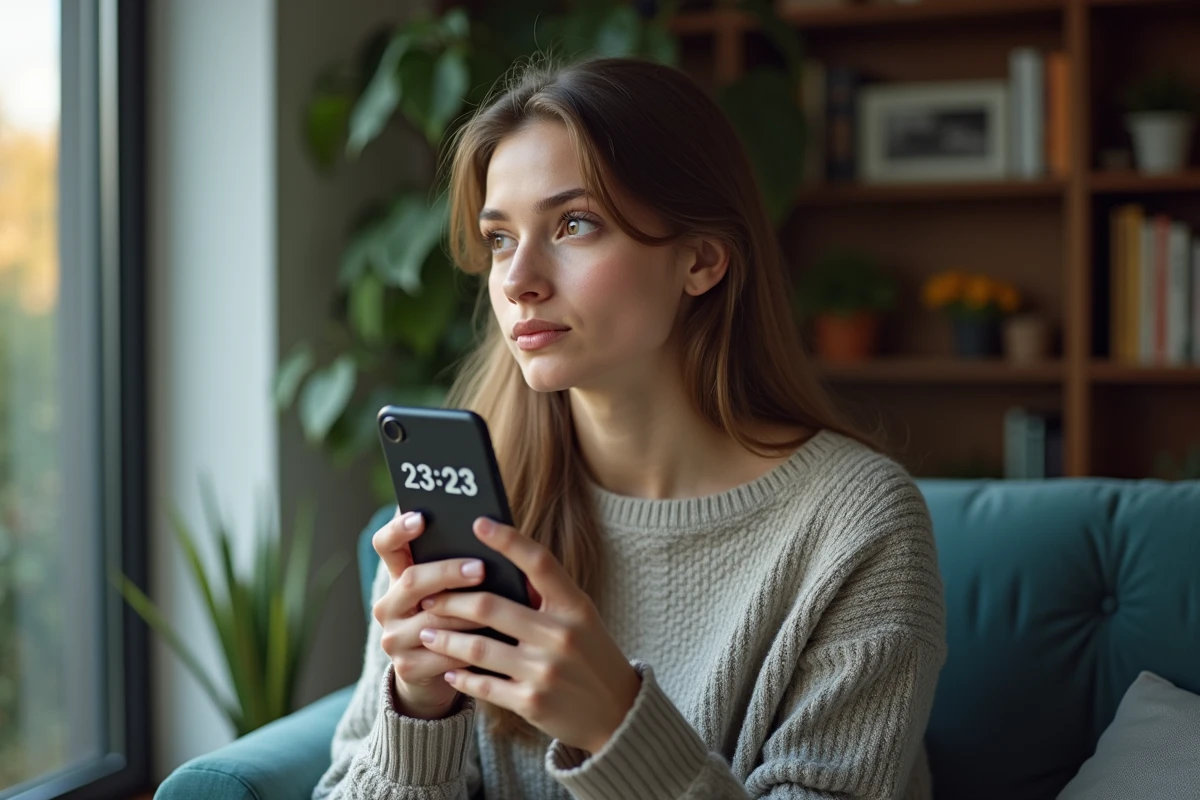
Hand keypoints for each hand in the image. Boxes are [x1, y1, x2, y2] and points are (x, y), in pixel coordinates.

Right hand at [372, 509, 489, 719]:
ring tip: (499, 608)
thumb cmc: (455, 618)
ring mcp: (394, 637)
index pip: (385, 545)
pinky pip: (443, 653)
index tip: (422, 518)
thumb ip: (458, 565)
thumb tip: (492, 533)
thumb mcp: (449, 590)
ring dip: (469, 614)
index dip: (399, 529)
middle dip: (449, 573)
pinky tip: (494, 641)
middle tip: (480, 569)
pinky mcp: (407, 667)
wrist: (436, 674)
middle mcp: (388, 605)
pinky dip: (471, 646)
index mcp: (397, 577)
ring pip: (433, 620)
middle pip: (412, 581)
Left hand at [416, 517, 641, 753]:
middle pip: (490, 606)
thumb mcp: (580, 619)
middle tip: (427, 597)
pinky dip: (461, 677)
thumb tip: (499, 566)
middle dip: (450, 600)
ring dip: (444, 638)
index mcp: (575, 606)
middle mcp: (561, 635)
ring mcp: (545, 671)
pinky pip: (483, 685)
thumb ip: (546, 596)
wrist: (618, 713)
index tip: (479, 523)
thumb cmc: (592, 656)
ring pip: (477, 647)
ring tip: (426, 632)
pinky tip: (449, 671)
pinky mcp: (532, 703)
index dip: (508, 540)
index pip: (539, 562)